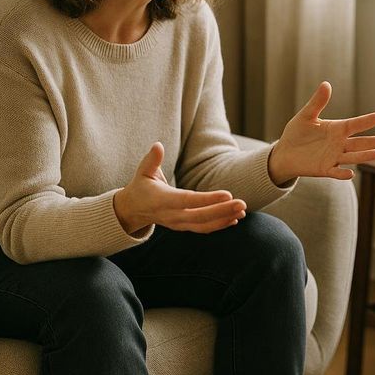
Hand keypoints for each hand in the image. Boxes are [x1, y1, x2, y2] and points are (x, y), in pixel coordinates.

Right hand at [114, 142, 246, 234]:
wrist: (132, 210)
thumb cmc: (140, 186)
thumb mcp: (143, 172)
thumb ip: (152, 160)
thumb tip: (158, 145)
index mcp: (162, 200)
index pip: (188, 200)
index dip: (208, 199)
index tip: (228, 194)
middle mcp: (171, 215)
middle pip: (200, 216)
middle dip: (223, 210)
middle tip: (242, 203)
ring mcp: (177, 224)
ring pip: (204, 225)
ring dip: (224, 219)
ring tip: (242, 211)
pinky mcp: (183, 227)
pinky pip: (203, 229)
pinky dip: (219, 225)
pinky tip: (234, 219)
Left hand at [268, 81, 374, 182]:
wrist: (284, 153)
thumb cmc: (297, 133)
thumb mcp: (306, 116)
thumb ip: (317, 102)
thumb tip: (326, 84)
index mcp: (337, 129)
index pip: (356, 124)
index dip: (369, 120)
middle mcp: (339, 144)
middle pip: (360, 142)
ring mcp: (333, 157)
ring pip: (352, 157)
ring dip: (364, 156)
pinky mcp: (324, 169)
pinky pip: (335, 172)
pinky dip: (343, 173)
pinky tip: (351, 173)